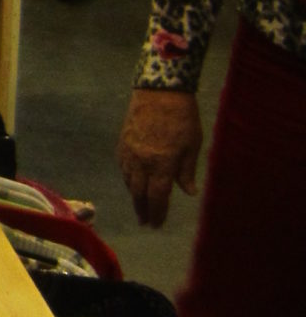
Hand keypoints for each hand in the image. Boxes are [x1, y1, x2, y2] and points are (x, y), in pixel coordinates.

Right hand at [117, 87, 202, 227]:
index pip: (158, 197)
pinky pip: (123, 168)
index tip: (157, 225)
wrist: (159, 91)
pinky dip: (128, 180)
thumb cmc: (183, 117)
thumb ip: (188, 171)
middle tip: (145, 222)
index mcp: (162, 164)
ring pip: (129, 182)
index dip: (158, 213)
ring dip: (134, 197)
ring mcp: (129, 153)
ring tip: (139, 207)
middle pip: (140, 194)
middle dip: (143, 210)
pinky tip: (132, 183)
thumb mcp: (193, 144)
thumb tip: (189, 192)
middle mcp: (142, 162)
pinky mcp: (122, 143)